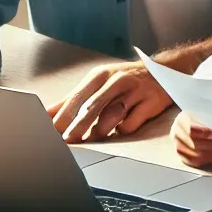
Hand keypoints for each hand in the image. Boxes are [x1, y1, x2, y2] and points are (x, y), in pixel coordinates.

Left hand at [48, 62, 172, 142]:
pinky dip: (123, 129)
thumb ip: (73, 99)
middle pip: (93, 106)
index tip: (51, 133)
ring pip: (113, 114)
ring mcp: (135, 90)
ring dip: (100, 129)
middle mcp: (117, 81)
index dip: (63, 117)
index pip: (77, 98)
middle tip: (68, 141)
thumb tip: (46, 114)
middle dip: (78, 126)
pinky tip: (120, 130)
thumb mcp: (98, 83)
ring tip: (94, 137)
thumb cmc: (125, 81)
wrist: (165, 70)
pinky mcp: (151, 102)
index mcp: (99, 76)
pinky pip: (132, 122)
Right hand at [171, 111, 211, 166]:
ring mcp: (178, 146)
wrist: (188, 121)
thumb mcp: (204, 111)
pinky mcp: (182, 156)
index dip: (206, 134)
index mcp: (182, 119)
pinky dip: (209, 161)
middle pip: (195, 145)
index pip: (191, 129)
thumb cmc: (200, 115)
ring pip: (195, 156)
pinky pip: (195, 162)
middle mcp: (177, 133)